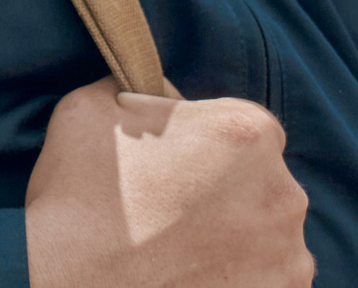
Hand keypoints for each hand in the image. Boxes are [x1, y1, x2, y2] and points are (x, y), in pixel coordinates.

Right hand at [25, 78, 312, 287]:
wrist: (69, 286)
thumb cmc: (77, 197)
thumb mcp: (91, 108)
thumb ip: (142, 90)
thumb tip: (162, 94)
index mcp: (246, 132)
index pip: (241, 125)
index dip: (203, 142)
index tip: (171, 164)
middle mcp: (284, 193)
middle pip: (261, 180)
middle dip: (224, 190)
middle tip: (168, 208)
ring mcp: (289, 256)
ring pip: (267, 234)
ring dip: (235, 237)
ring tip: (178, 249)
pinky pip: (269, 280)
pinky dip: (238, 278)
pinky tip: (190, 275)